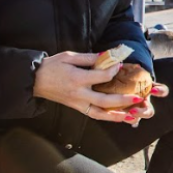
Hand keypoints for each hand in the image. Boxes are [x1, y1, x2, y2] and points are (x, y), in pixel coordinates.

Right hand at [33, 51, 162, 124]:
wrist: (34, 80)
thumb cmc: (52, 66)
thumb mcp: (69, 56)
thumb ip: (89, 58)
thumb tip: (107, 56)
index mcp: (77, 79)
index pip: (100, 77)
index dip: (113, 70)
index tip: (121, 65)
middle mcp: (78, 94)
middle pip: (103, 100)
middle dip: (122, 100)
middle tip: (138, 97)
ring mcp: (77, 103)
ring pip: (99, 113)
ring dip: (117, 115)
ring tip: (133, 115)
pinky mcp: (76, 108)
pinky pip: (93, 114)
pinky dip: (106, 117)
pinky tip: (118, 117)